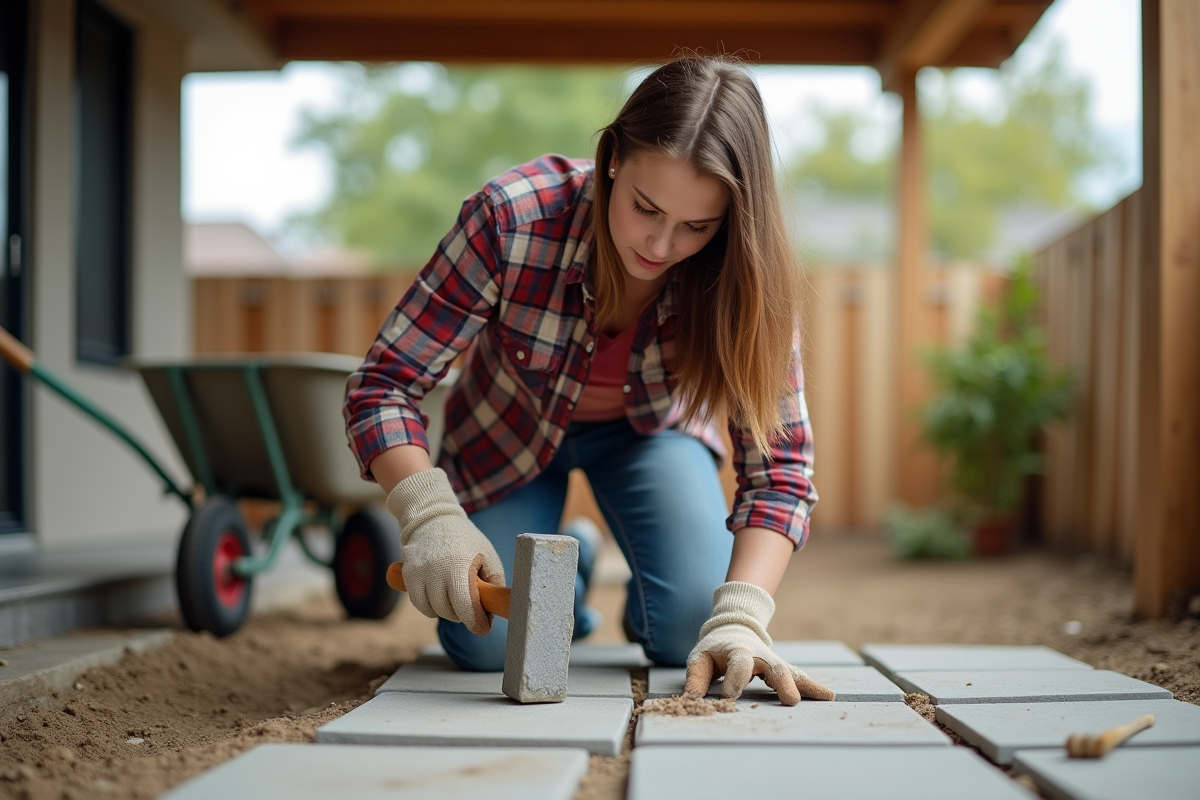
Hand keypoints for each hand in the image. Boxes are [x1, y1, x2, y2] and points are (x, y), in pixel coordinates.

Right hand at [386, 468, 504, 634]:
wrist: (433, 519)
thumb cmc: (466, 540)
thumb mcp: (488, 555)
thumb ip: (494, 582)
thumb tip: (496, 609)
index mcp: (459, 566)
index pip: (466, 607)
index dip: (477, 623)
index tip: (484, 627)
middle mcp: (436, 571)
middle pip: (450, 612)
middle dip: (463, 615)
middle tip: (471, 606)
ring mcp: (419, 574)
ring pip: (433, 611)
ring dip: (447, 611)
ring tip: (455, 598)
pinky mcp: (407, 575)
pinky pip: (419, 604)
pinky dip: (430, 606)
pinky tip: (440, 596)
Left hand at [684, 581, 834, 705]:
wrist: (732, 628)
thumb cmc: (714, 650)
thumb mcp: (700, 659)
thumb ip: (696, 679)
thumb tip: (690, 701)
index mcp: (737, 650)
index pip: (739, 664)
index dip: (734, 681)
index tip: (729, 699)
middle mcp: (760, 655)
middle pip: (773, 666)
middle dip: (783, 682)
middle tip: (791, 700)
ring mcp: (773, 661)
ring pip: (791, 671)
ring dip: (805, 685)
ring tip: (824, 696)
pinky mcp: (782, 669)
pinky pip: (799, 677)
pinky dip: (812, 687)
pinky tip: (828, 696)